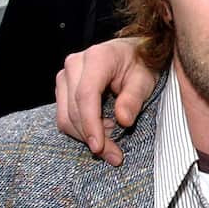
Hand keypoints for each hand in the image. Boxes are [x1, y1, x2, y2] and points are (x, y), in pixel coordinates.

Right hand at [55, 37, 154, 164]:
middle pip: (74, 109)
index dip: (91, 124)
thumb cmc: (140, 64)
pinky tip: (101, 129)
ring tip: (111, 140)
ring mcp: (65, 75)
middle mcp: (75, 64)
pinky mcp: (62, 86)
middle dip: (91, 137)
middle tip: (114, 155)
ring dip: (85, 135)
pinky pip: (63, 115)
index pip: (86, 96)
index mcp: (97, 57)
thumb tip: (123, 120)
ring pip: (65, 116)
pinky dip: (80, 129)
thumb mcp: (145, 79)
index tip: (99, 147)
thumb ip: (134, 98)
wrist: (131, 51)